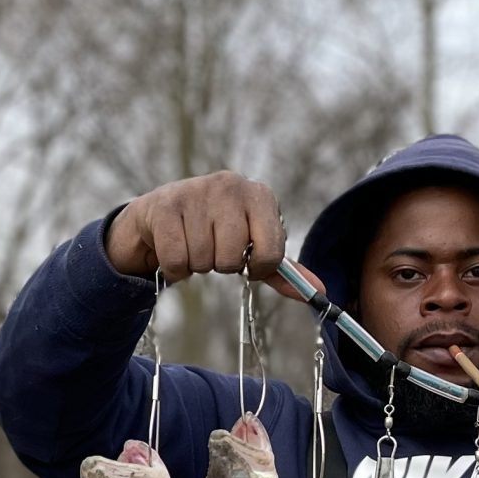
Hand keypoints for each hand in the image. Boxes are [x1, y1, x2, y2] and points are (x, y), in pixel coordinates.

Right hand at [104, 171, 298, 291]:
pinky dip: (173, 268)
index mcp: (259, 195)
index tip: (246, 261)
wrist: (158, 215)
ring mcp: (195, 192)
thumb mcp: (251, 248)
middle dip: (221, 265)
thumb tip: (319, 292)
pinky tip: (173, 248)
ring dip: (195, 265)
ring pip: (203, 260)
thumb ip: (284, 270)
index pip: (271, 252)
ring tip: (191, 245)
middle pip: (232, 259)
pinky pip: (176, 260)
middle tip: (213, 249)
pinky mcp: (164, 205)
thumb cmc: (213, 232)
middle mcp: (230, 185)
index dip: (257, 267)